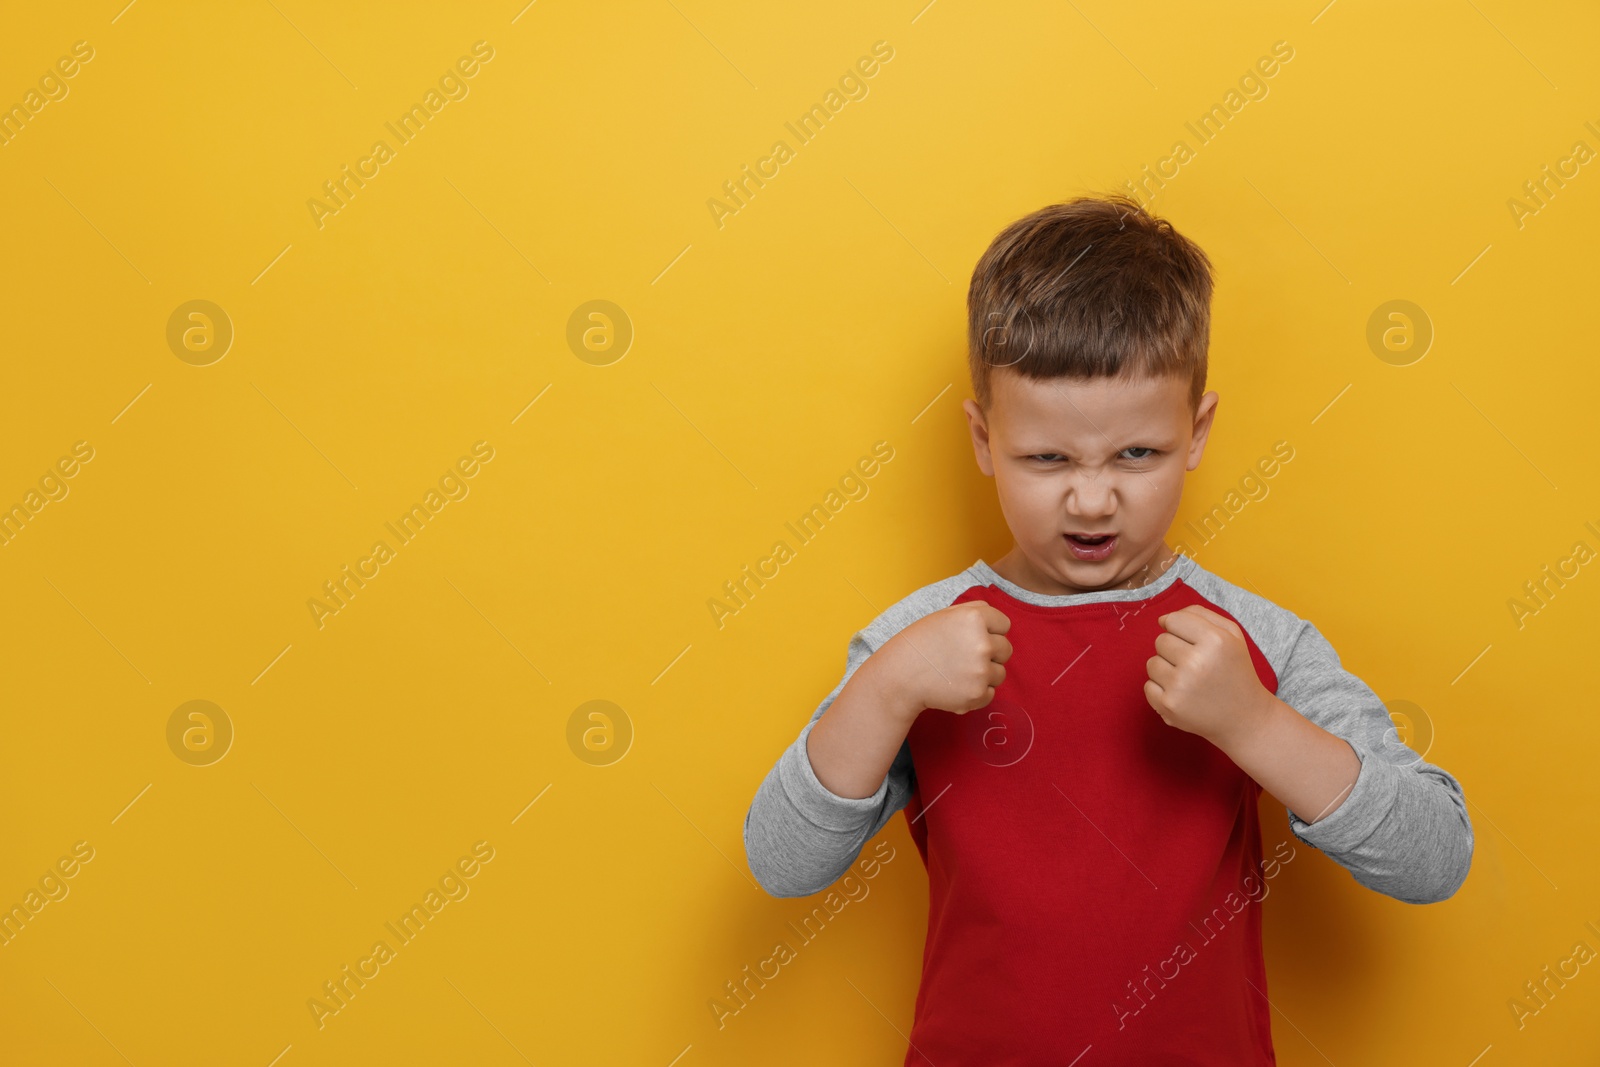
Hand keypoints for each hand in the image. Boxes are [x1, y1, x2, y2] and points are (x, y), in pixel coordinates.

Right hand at [878, 601, 1012, 720]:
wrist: (900, 676)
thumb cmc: (920, 643)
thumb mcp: (945, 616)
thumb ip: (974, 611)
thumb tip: (997, 619)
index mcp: (974, 618)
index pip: (1004, 624)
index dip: (990, 631)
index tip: (973, 638)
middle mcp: (982, 643)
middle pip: (1006, 649)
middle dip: (990, 653)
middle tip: (964, 657)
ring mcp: (981, 671)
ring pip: (1000, 673)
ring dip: (984, 674)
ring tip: (958, 672)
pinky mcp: (977, 694)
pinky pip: (991, 693)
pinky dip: (977, 692)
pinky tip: (956, 686)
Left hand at [1144, 604, 1271, 744]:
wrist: (1244, 717)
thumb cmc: (1234, 671)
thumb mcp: (1230, 635)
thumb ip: (1198, 615)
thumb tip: (1163, 619)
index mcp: (1215, 640)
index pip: (1173, 620)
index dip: (1179, 629)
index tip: (1190, 641)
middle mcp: (1196, 662)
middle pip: (1160, 641)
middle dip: (1174, 650)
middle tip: (1195, 665)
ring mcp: (1181, 686)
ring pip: (1151, 663)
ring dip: (1166, 669)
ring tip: (1189, 680)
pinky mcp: (1169, 706)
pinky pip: (1148, 686)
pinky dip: (1161, 690)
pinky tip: (1183, 695)